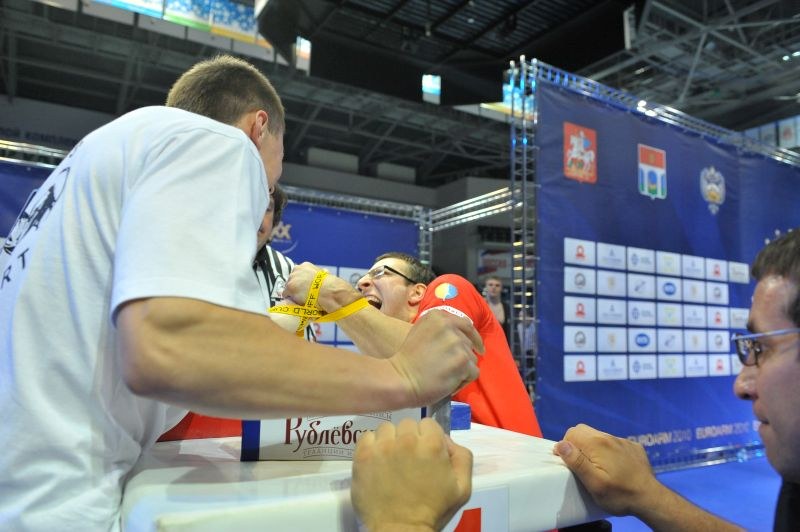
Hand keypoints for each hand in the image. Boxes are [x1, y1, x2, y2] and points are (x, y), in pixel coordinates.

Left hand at [284, 262, 358, 310]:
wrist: (327, 290)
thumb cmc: (329, 284)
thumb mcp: (324, 274)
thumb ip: (319, 274)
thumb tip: (324, 272)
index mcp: (305, 265)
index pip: (297, 273)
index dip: (300, 282)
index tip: (303, 288)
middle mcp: (297, 269)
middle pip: (291, 279)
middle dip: (295, 286)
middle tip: (301, 294)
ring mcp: (292, 278)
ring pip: (288, 287)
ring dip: (292, 293)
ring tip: (300, 299)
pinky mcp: (289, 287)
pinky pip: (286, 295)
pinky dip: (290, 299)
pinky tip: (296, 302)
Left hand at [351, 418, 472, 531]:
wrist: (400, 530)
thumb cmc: (433, 510)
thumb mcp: (462, 488)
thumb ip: (462, 456)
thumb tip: (445, 439)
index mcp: (432, 445)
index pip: (428, 423)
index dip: (428, 438)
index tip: (425, 453)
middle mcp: (406, 440)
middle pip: (407, 424)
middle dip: (409, 438)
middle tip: (408, 459)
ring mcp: (382, 447)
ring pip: (386, 428)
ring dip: (390, 440)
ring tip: (391, 460)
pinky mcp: (363, 456)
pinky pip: (366, 437)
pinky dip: (372, 446)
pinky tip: (377, 461)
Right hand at [389, 310, 482, 405]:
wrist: (400, 378)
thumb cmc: (407, 359)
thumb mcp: (420, 332)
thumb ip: (440, 329)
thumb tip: (461, 335)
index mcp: (438, 316)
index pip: (465, 324)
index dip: (472, 336)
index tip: (477, 347)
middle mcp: (449, 325)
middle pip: (468, 343)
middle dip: (462, 356)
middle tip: (447, 368)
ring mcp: (457, 343)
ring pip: (472, 359)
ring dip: (462, 369)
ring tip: (445, 376)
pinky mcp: (462, 360)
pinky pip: (473, 372)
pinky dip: (463, 381)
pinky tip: (449, 384)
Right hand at [553, 424, 659, 515]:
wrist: (651, 499)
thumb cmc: (619, 494)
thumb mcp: (594, 483)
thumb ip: (577, 462)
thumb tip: (561, 444)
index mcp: (597, 443)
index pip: (571, 433)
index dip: (565, 447)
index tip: (569, 463)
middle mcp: (610, 437)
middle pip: (584, 431)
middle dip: (577, 444)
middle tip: (581, 465)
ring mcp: (624, 441)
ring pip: (599, 437)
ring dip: (593, 448)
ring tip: (598, 467)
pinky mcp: (634, 447)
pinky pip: (614, 443)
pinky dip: (608, 451)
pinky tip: (614, 466)